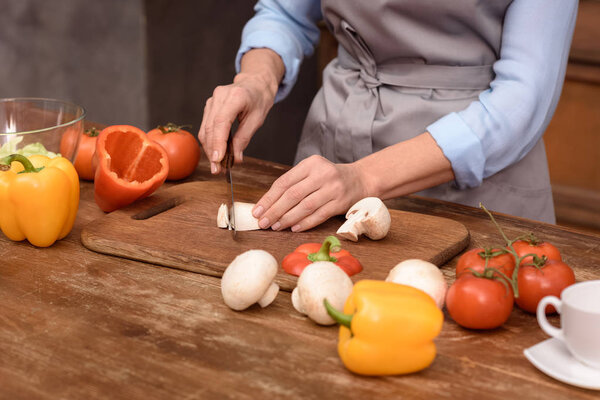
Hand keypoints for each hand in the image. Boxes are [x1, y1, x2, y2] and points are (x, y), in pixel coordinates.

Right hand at [198, 71, 276, 173]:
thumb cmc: (259, 100)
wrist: (255, 83)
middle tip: (218, 170)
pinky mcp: (209, 106)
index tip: (218, 160)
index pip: (221, 122)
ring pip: (205, 130)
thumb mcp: (257, 120)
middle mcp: (219, 96)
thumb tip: (235, 158)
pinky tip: (216, 154)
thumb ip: (244, 138)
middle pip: (210, 128)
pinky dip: (210, 142)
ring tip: (217, 166)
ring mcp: (212, 101)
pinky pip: (206, 127)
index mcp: (235, 97)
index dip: (218, 143)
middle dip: (213, 151)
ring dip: (210, 149)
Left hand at [252, 155, 369, 231]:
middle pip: (292, 195)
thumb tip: (268, 205)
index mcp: (311, 163)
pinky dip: (305, 223)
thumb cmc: (330, 178)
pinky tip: (293, 228)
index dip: (268, 198)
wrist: (361, 179)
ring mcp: (333, 188)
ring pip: (305, 206)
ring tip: (276, 227)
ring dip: (287, 219)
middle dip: (275, 211)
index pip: (284, 182)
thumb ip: (294, 184)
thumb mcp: (313, 172)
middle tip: (263, 222)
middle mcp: (322, 174)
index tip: (257, 210)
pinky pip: (319, 215)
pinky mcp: (340, 202)